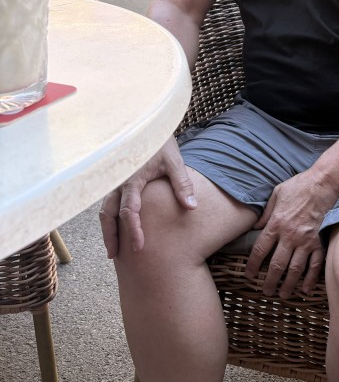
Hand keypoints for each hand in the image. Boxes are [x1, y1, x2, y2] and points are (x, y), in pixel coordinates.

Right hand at [99, 135, 196, 258]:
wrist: (147, 124)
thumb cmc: (161, 142)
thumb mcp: (174, 161)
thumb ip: (182, 184)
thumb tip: (191, 207)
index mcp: (132, 179)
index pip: (128, 210)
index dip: (134, 230)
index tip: (140, 248)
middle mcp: (118, 181)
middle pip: (108, 214)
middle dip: (111, 236)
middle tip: (115, 257)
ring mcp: (114, 181)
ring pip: (104, 209)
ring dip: (107, 229)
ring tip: (113, 250)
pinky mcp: (116, 180)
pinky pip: (107, 202)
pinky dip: (109, 219)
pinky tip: (115, 230)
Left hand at [244, 170, 335, 298]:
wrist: (323, 183)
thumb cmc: (298, 186)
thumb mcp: (276, 194)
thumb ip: (265, 213)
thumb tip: (255, 227)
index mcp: (276, 223)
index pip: (260, 249)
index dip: (253, 265)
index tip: (249, 275)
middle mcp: (289, 235)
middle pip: (276, 264)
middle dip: (269, 281)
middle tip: (266, 292)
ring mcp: (305, 240)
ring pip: (295, 268)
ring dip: (288, 284)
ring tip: (283, 295)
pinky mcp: (319, 241)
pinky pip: (315, 263)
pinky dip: (311, 278)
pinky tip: (305, 289)